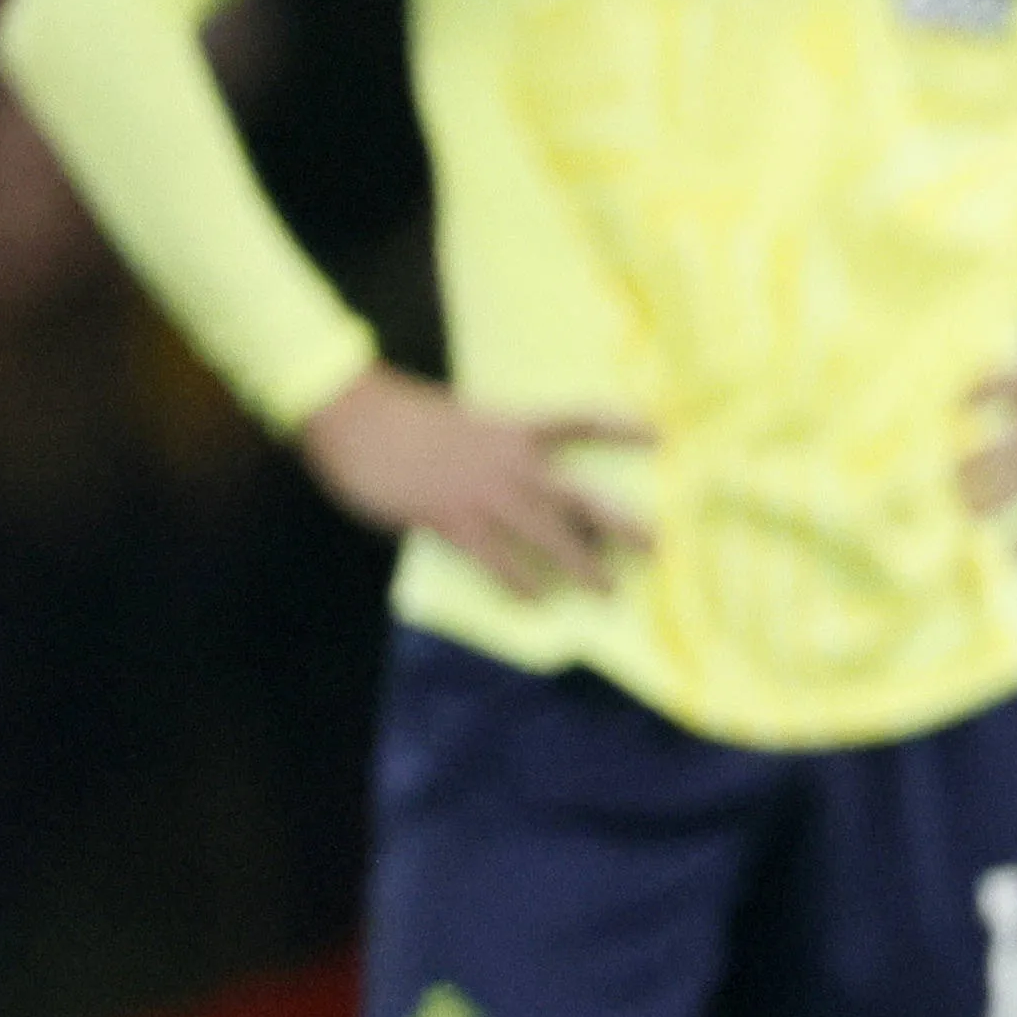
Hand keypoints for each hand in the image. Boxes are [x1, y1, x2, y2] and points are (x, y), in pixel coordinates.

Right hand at [300, 369, 644, 597]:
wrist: (356, 418)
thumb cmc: (401, 416)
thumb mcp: (460, 420)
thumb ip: (491, 447)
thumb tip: (514, 478)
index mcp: (513, 428)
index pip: (580, 421)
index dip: (621, 427)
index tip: (660, 434)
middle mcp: (509, 462)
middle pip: (579, 496)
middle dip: (620, 522)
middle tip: (657, 544)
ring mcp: (483, 493)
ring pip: (547, 535)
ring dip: (581, 564)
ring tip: (608, 589)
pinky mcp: (452, 520)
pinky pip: (495, 559)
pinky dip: (517, 580)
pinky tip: (536, 600)